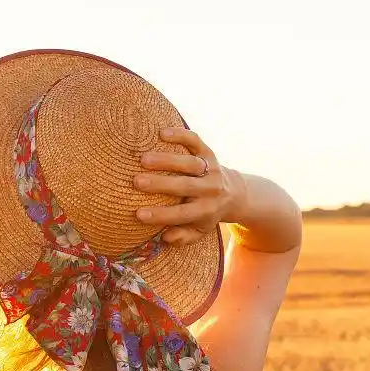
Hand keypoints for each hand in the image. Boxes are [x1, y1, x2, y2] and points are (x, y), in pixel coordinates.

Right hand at [133, 127, 242, 245]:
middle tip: (136, 182)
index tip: (138, 214)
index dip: (161, 215)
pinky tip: (161, 133)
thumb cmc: (205, 214)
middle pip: (185, 186)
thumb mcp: (198, 231)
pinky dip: (181, 136)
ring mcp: (210, 169)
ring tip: (143, 159)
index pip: (182, 213)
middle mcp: (210, 189)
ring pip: (190, 163)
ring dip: (166, 160)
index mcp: (206, 210)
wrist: (233, 193)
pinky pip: (196, 141)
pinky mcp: (208, 152)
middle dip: (160, 184)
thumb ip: (182, 237)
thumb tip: (165, 237)